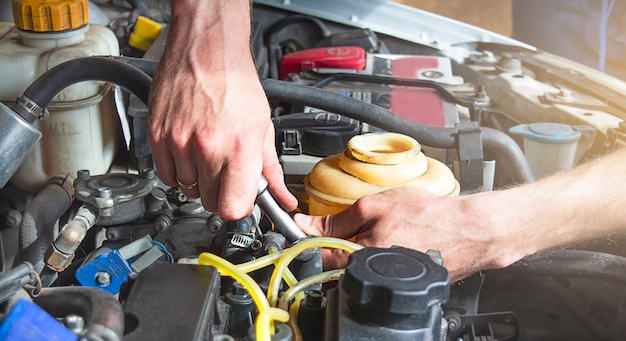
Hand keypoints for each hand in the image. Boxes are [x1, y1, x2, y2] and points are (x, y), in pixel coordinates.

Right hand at [148, 0, 296, 219]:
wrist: (206, 50)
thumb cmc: (236, 82)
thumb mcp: (263, 127)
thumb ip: (271, 169)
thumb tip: (282, 197)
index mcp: (240, 147)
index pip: (233, 208)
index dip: (238, 207)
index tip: (240, 199)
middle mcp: (208, 147)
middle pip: (210, 202)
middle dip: (221, 193)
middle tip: (226, 172)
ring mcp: (179, 142)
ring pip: (188, 189)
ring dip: (199, 180)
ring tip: (208, 155)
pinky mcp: (158, 136)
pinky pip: (166, 174)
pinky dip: (178, 170)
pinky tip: (189, 152)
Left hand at [295, 187, 518, 281]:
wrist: (467, 231)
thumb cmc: (428, 216)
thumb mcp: (375, 205)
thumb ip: (336, 219)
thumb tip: (304, 224)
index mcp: (361, 257)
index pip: (317, 259)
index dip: (310, 244)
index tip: (308, 234)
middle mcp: (372, 276)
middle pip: (336, 269)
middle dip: (336, 250)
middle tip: (351, 232)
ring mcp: (387, 283)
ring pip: (356, 273)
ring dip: (355, 255)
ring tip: (380, 236)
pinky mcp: (401, 285)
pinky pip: (377, 274)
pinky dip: (377, 260)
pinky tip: (392, 246)